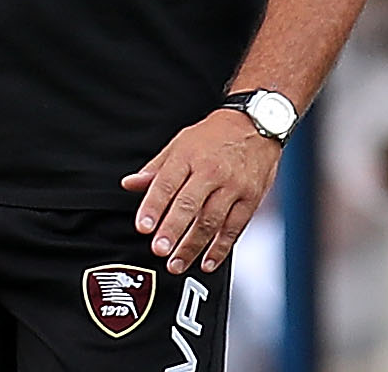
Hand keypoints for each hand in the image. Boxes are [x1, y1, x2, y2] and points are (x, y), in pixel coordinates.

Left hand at [122, 109, 280, 274]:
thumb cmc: (214, 136)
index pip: (166, 183)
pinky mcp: (251, 199)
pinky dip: (221, 248)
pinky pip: (234, 228)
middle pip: (189, 204)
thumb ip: (156, 168)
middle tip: (159, 250)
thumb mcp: (181, 143)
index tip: (142, 226)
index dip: (153, 206)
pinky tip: (207, 262)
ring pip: (211, 221)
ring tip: (176, 263)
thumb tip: (129, 184)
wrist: (258, 124)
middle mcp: (211, 171)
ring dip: (193, 246)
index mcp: (188, 156)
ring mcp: (233, 186)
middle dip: (173, 229)